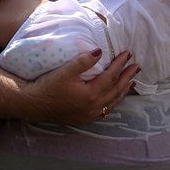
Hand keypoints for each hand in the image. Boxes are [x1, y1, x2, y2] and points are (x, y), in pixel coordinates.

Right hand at [21, 50, 138, 124]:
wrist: (33, 104)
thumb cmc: (48, 86)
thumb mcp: (65, 71)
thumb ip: (84, 61)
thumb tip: (100, 51)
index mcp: (91, 94)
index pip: (111, 77)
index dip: (120, 65)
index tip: (128, 54)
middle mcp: (93, 107)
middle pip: (116, 91)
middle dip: (127, 78)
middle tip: (137, 67)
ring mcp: (90, 115)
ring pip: (112, 102)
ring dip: (123, 91)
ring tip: (132, 81)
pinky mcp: (84, 118)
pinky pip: (105, 110)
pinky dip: (114, 101)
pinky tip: (115, 97)